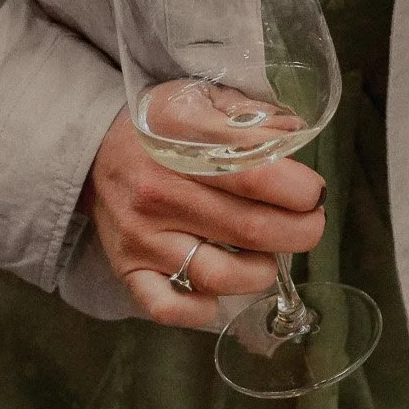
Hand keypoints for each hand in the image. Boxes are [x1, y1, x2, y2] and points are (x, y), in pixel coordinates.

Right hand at [89, 110, 325, 331]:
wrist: (94, 150)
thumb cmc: (162, 126)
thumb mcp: (201, 99)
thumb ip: (249, 115)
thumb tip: (296, 131)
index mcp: (183, 142)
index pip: (256, 173)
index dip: (298, 189)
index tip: (314, 192)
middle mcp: (160, 192)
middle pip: (251, 228)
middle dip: (299, 233)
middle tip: (310, 225)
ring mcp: (142, 236)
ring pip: (219, 274)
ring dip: (261, 272)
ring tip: (268, 256)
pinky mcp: (127, 269)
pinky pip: (168, 306)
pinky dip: (202, 309)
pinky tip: (220, 292)